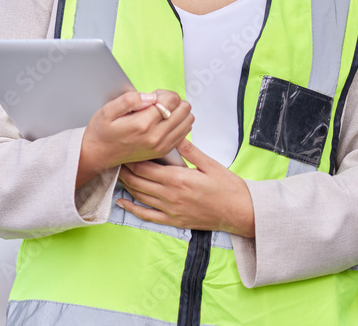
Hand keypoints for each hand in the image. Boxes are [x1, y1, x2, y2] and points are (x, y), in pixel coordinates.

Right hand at [77, 90, 192, 187]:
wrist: (99, 154)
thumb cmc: (102, 131)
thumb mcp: (107, 110)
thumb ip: (129, 100)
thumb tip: (150, 96)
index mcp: (143, 124)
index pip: (172, 100)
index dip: (163, 93)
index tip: (152, 96)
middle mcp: (156, 136)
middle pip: (184, 109)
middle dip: (172, 101)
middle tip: (157, 103)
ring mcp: (162, 145)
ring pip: (188, 121)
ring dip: (177, 112)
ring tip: (160, 112)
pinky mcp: (164, 151)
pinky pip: (184, 133)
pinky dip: (178, 123)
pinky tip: (163, 122)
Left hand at [116, 139, 255, 236]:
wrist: (241, 212)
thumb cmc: (228, 187)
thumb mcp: (210, 164)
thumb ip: (190, 151)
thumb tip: (175, 135)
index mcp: (178, 179)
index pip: (145, 167)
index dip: (131, 159)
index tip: (123, 150)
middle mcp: (171, 196)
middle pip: (138, 181)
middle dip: (124, 170)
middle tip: (116, 159)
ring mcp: (171, 210)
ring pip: (140, 197)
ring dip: (126, 185)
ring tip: (118, 174)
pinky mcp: (174, 221)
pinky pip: (147, 216)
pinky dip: (132, 209)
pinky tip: (122, 202)